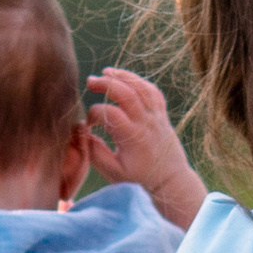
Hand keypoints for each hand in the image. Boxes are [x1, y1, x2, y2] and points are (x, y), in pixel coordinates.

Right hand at [87, 69, 208, 228]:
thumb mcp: (113, 172)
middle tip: (90, 81)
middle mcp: (146, 123)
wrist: (169, 180)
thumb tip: (83, 132)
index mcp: (133, 137)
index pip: (111, 113)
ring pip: (141, 87)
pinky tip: (126, 80)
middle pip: (127, 93)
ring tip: (106, 72)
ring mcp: (157, 116)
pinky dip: (139, 82)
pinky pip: (153, 91)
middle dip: (106, 83)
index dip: (94, 114)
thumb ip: (95, 152)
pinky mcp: (162, 114)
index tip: (89, 125)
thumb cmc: (139, 179)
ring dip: (123, 76)